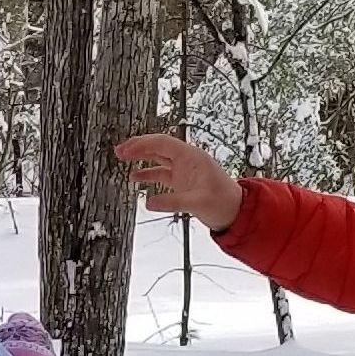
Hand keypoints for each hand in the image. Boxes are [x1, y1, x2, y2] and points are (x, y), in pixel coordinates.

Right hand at [117, 133, 242, 233]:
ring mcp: (184, 170)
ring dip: (141, 158)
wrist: (235, 212)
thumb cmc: (223, 203)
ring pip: (158, 158)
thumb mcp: (198, 202)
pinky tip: (135, 177)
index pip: (162, 144)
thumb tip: (149, 202)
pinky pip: (161, 173)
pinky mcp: (182, 181)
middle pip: (158, 147)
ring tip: (123, 159)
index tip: (126, 149)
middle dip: (138, 147)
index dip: (142, 144)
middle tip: (119, 151)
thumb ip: (173, 202)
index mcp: (191, 157)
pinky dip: (148, 174)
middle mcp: (187, 160)